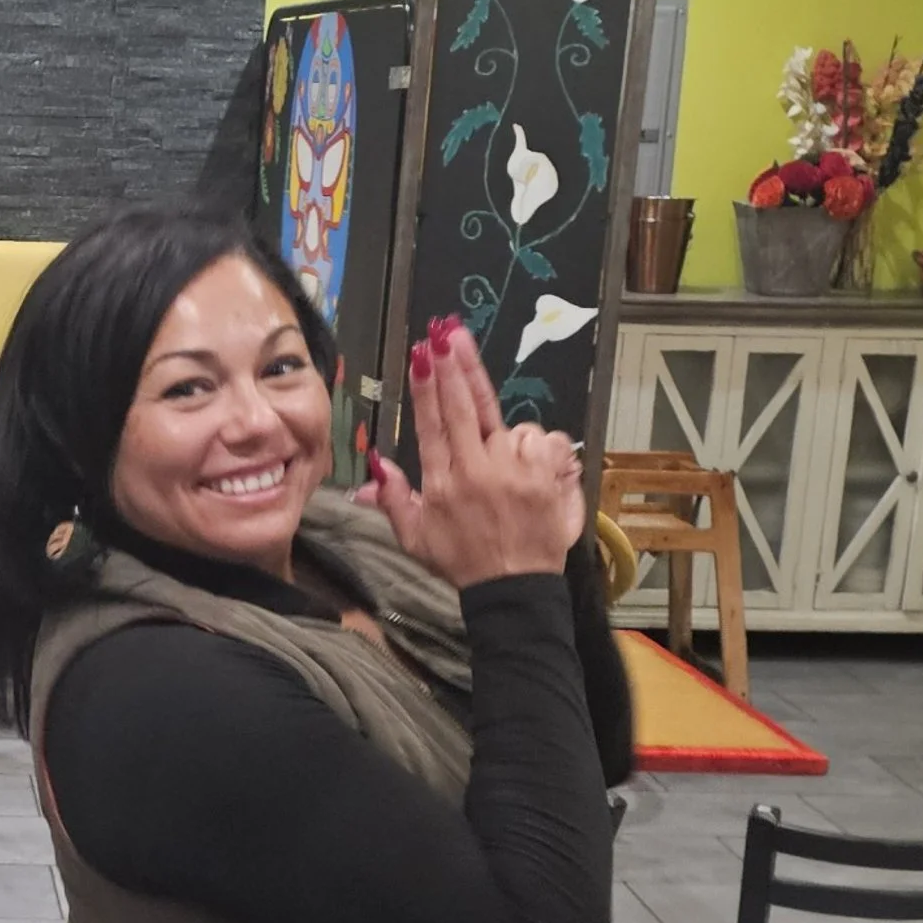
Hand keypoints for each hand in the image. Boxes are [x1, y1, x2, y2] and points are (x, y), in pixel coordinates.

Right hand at [364, 320, 580, 587]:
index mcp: (443, 483)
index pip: (432, 424)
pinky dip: (538, 447)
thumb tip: (376, 465)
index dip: (427, 386)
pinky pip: (543, 439)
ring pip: (511, 426)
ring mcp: (514, 472)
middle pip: (465, 407)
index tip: (423, 354)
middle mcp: (477, 471)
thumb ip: (394, 500)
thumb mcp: (416, 540)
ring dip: (508, 433)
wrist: (515, 590)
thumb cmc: (463, 563)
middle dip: (456, 366)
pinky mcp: (546, 476)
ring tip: (506, 465)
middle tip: (448, 332)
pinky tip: (531, 468)